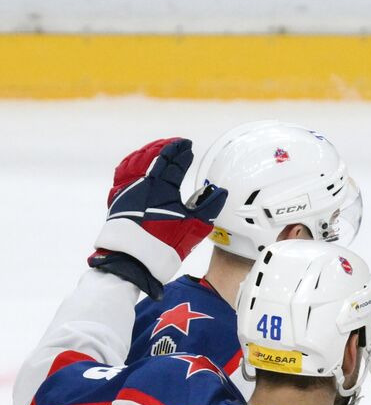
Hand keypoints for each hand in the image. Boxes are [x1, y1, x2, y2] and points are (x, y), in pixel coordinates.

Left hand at [89, 138, 227, 296]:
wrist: (132, 260)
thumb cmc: (165, 244)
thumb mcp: (195, 226)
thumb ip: (209, 206)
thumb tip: (220, 192)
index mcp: (160, 186)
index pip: (172, 161)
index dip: (181, 151)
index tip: (188, 146)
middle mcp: (141, 183)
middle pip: (151, 156)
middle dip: (164, 147)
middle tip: (174, 144)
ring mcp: (126, 190)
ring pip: (134, 162)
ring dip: (147, 153)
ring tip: (155, 150)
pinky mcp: (117, 200)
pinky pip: (122, 174)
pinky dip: (130, 164)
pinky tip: (134, 165)